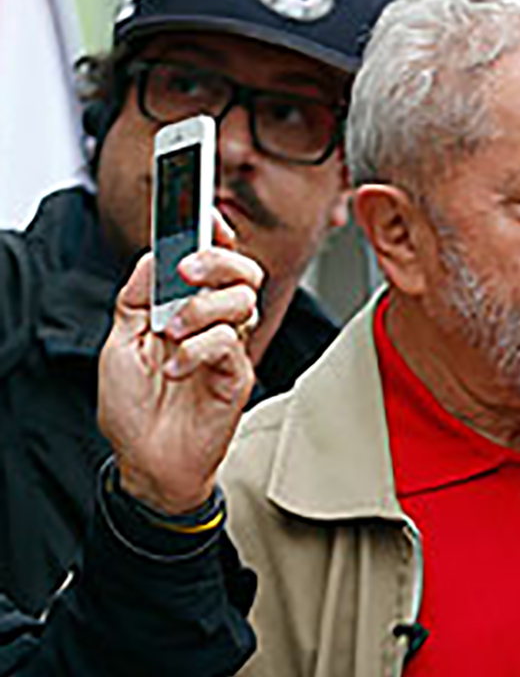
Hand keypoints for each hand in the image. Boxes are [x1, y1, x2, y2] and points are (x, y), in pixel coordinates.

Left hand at [97, 213, 263, 515]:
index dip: (215, 233)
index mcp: (185, 308)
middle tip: (188, 271)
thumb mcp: (119, 342)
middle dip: (218, 260)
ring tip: (172, 333)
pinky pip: (230, 343)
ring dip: (202, 309)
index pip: (212, 259)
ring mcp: (229, 348)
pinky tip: (175, 368)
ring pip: (242, 300)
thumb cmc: (135, 408)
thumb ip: (138, 296)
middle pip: (243, 270)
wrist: (148, 461)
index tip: (206, 215)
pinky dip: (199, 349)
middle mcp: (213, 323)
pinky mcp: (238, 374)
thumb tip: (157, 255)